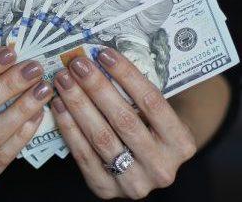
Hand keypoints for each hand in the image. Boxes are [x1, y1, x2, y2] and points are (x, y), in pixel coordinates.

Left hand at [50, 48, 196, 198]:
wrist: (147, 170)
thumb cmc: (152, 132)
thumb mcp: (159, 116)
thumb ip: (138, 95)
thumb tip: (102, 59)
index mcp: (181, 143)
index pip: (152, 102)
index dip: (126, 75)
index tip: (103, 54)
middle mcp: (161, 167)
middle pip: (124, 120)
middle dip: (96, 87)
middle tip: (77, 64)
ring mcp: (134, 182)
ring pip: (101, 137)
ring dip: (78, 104)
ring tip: (64, 81)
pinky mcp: (106, 189)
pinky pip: (83, 155)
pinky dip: (69, 127)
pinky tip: (59, 105)